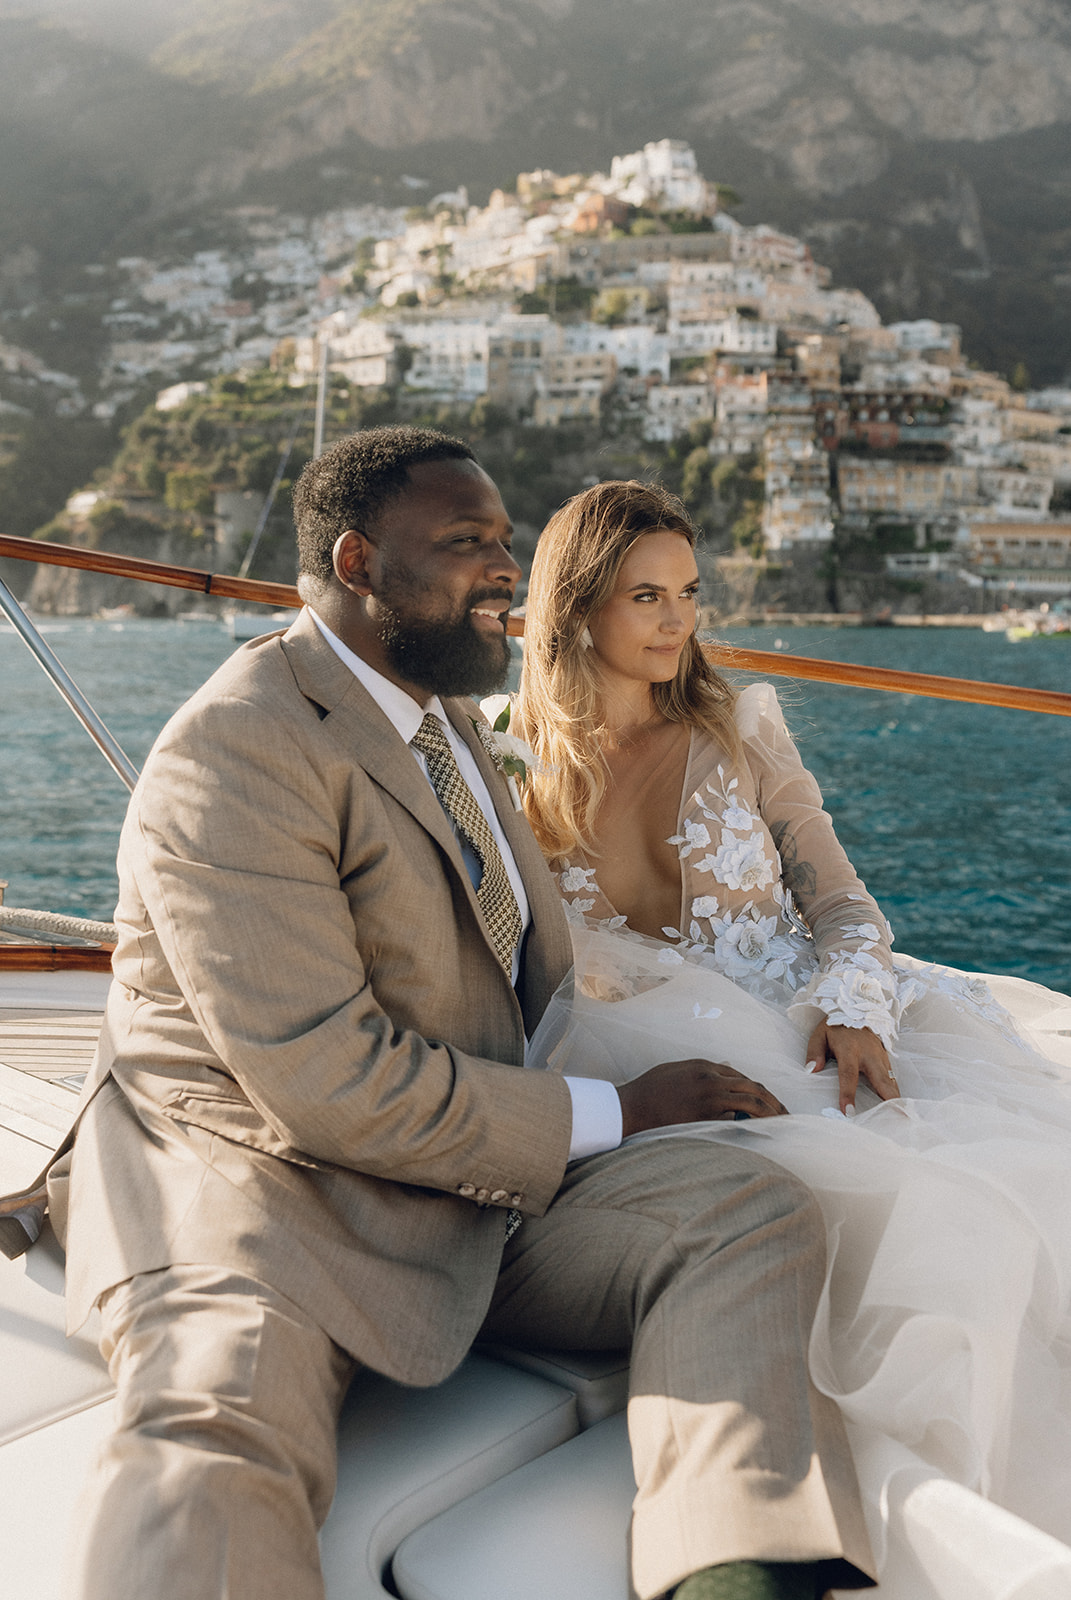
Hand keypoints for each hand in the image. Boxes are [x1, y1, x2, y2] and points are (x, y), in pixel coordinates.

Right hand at [617, 1058, 787, 1138]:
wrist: (629, 1107)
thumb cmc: (647, 1091)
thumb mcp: (675, 1071)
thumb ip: (699, 1071)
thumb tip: (723, 1072)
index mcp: (703, 1066)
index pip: (742, 1077)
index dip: (760, 1091)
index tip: (771, 1103)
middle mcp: (710, 1078)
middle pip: (754, 1087)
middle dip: (774, 1102)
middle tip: (787, 1115)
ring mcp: (709, 1097)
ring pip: (751, 1102)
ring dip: (770, 1114)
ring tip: (782, 1126)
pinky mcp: (705, 1116)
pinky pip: (737, 1120)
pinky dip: (753, 1126)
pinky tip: (762, 1134)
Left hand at [805, 1021, 898, 1113]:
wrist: (856, 1009)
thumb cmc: (836, 1026)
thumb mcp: (819, 1034)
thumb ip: (814, 1052)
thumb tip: (811, 1070)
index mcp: (850, 1049)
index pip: (849, 1074)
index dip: (848, 1093)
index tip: (848, 1112)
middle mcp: (869, 1054)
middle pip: (881, 1080)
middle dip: (889, 1099)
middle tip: (898, 1116)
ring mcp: (880, 1057)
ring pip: (890, 1081)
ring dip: (896, 1098)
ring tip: (902, 1117)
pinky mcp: (886, 1059)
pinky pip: (892, 1078)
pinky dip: (895, 1092)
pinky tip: (897, 1106)